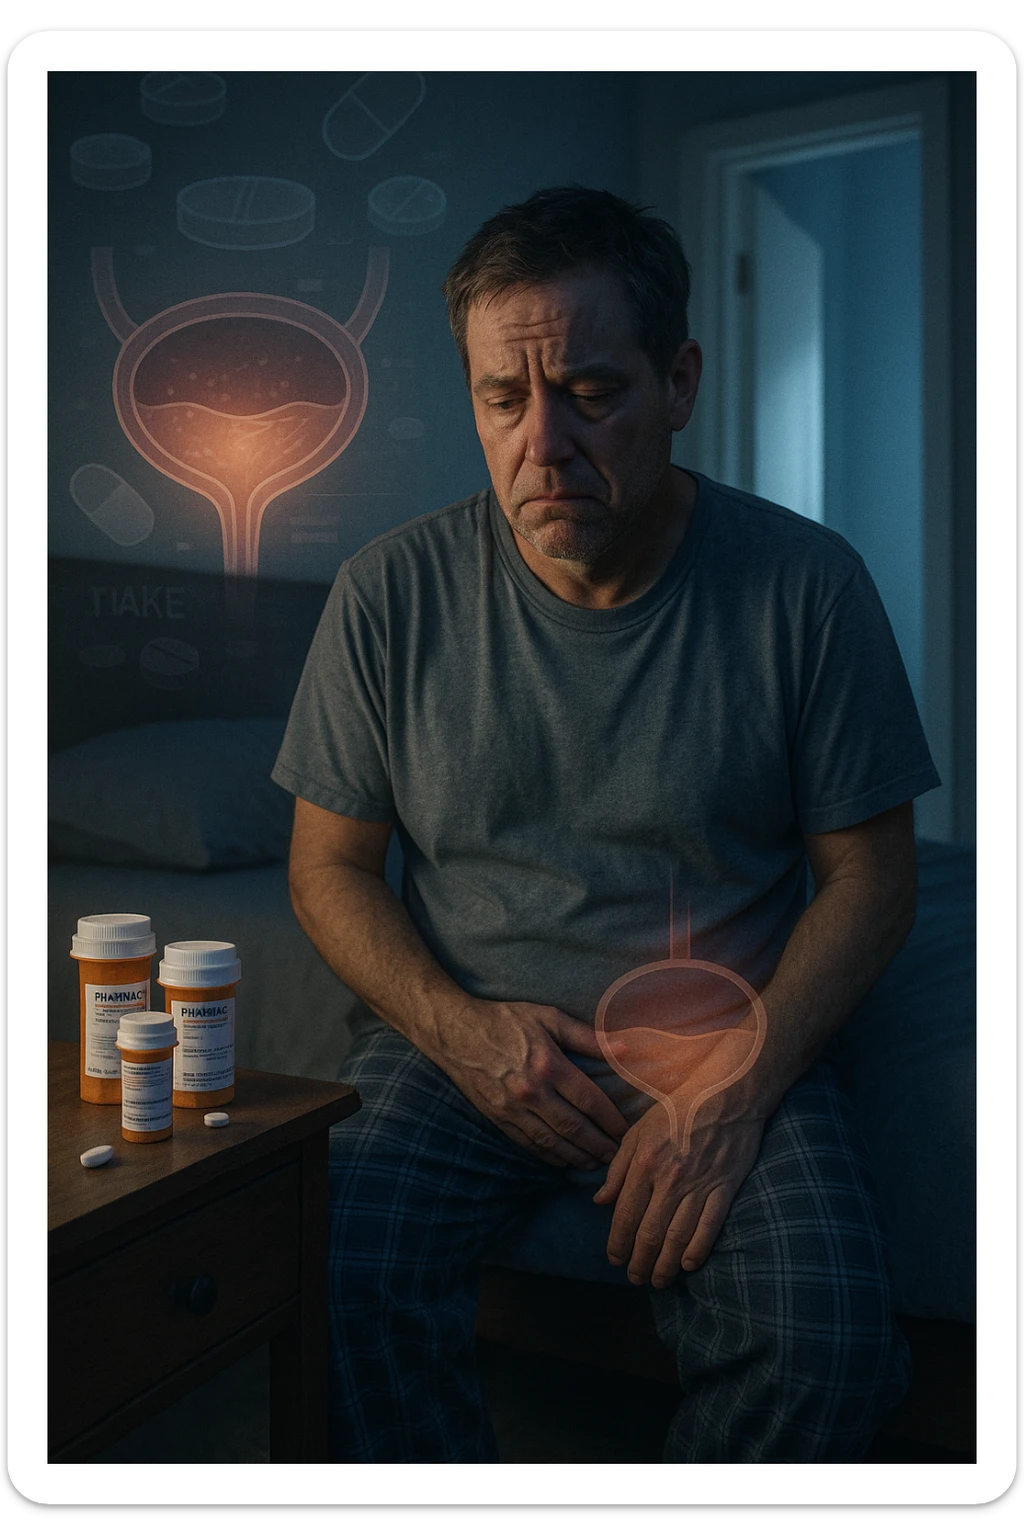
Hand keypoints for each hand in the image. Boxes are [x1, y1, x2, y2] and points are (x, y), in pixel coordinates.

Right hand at [439, 998, 629, 1170]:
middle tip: (618, 1156)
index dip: (611, 1120)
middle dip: (600, 1146)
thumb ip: (586, 1036)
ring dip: (578, 1157)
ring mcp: (512, 1108)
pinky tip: (564, 1160)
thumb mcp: (548, 1017)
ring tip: (597, 1163)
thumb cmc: (505, 1019)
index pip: (589, 1101)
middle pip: (574, 1128)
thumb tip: (624, 1049)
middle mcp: (531, 1091)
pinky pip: (528, 1144)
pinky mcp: (497, 1118)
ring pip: (552, 1143)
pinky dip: (549, 1156)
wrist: (455, 1031)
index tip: (626, 1130)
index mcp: (548, 1065)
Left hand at [592, 1087, 765, 1285]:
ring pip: (678, 1237)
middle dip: (640, 1262)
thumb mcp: (638, 1131)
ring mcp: (700, 1185)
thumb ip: (618, 1169)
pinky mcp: (725, 1188)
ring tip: (658, 1281)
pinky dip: (698, 1250)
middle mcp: (670, 1179)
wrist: (726, 1094)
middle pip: (650, 1233)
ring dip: (666, 1265)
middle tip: (634, 1279)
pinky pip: (710, 1227)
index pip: (625, 1215)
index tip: (614, 1260)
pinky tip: (688, 1265)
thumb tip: (600, 1201)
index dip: (617, 1243)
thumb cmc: (677, 1111)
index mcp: (645, 1164)